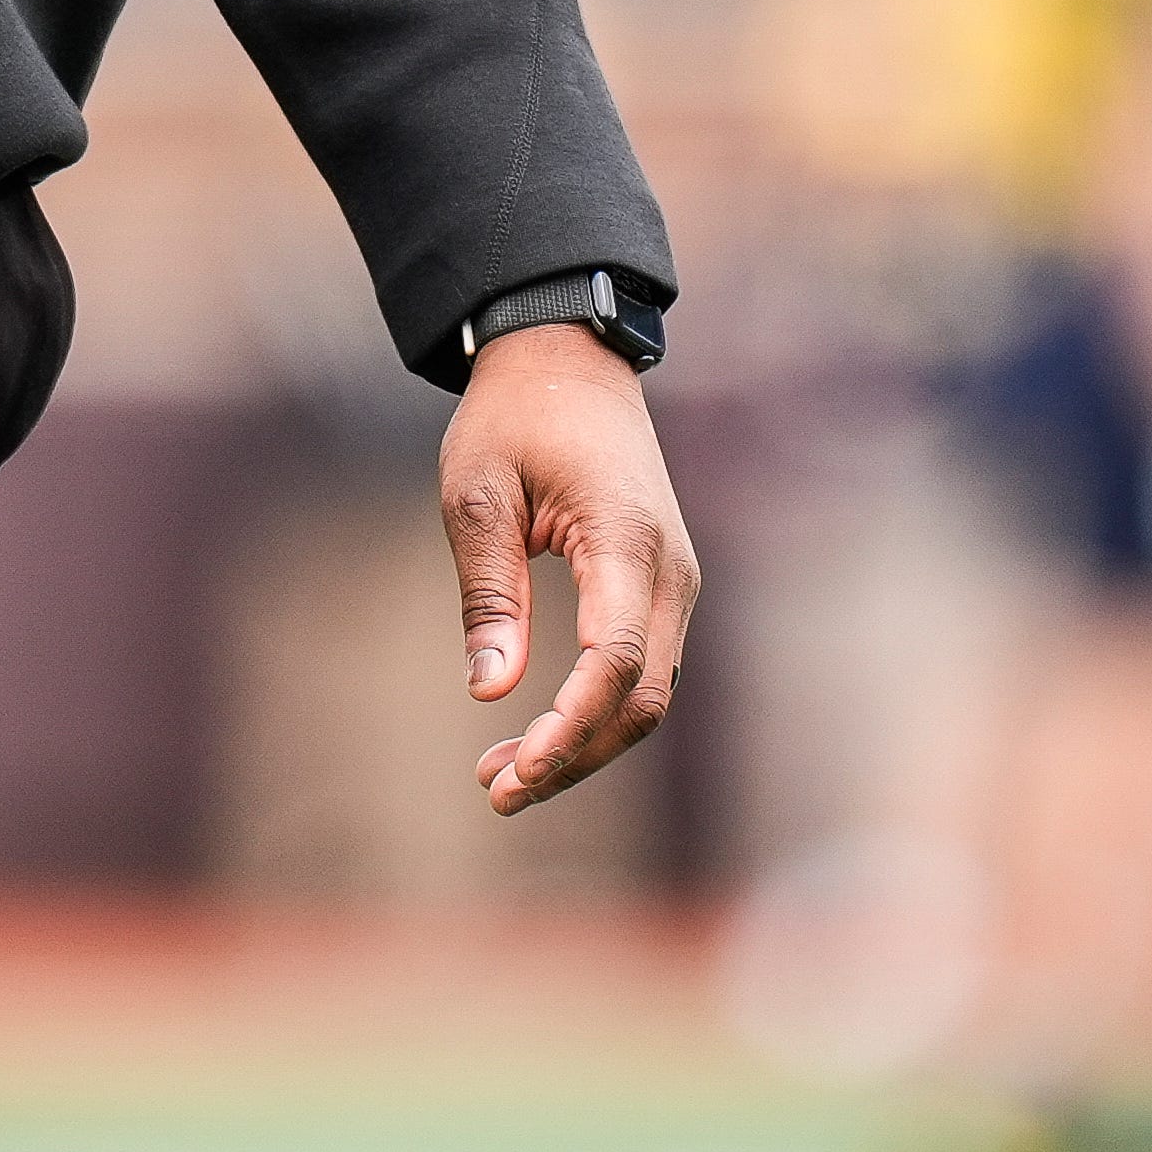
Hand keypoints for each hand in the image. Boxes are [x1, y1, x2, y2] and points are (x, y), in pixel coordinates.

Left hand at [442, 321, 700, 815]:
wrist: (568, 361)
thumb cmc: (513, 419)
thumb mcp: (476, 494)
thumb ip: (489, 594)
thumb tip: (490, 692)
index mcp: (626, 539)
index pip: (617, 660)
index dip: (571, 726)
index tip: (516, 770)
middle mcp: (670, 569)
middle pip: (640, 697)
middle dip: (574, 754)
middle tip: (494, 791)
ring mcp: (675, 581)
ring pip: (647, 693)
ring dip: (583, 742)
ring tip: (501, 776)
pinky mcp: (661, 588)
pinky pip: (641, 669)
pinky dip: (595, 711)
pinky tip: (538, 733)